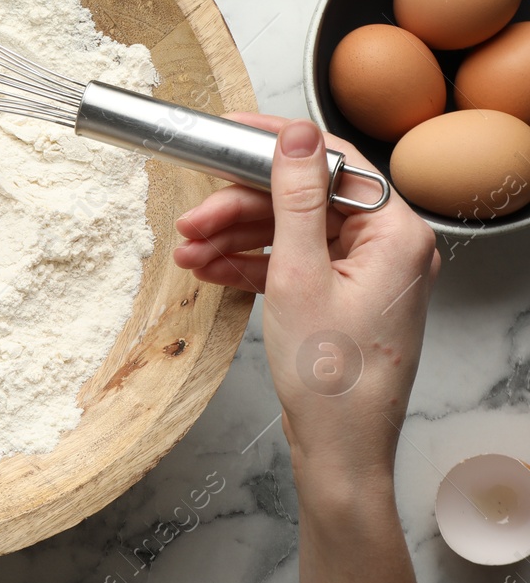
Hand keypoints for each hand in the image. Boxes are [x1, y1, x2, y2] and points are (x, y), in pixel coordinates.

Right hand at [172, 115, 439, 486]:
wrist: (340, 450)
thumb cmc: (332, 378)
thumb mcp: (299, 276)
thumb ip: (296, 200)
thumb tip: (297, 136)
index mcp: (396, 234)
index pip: (333, 162)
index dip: (275, 144)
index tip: (228, 132)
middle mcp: (387, 249)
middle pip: (303, 201)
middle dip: (239, 208)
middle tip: (191, 219)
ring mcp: (364, 275)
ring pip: (290, 234)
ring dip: (235, 239)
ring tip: (187, 252)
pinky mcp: (341, 298)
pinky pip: (291, 265)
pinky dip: (250, 266)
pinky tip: (208, 270)